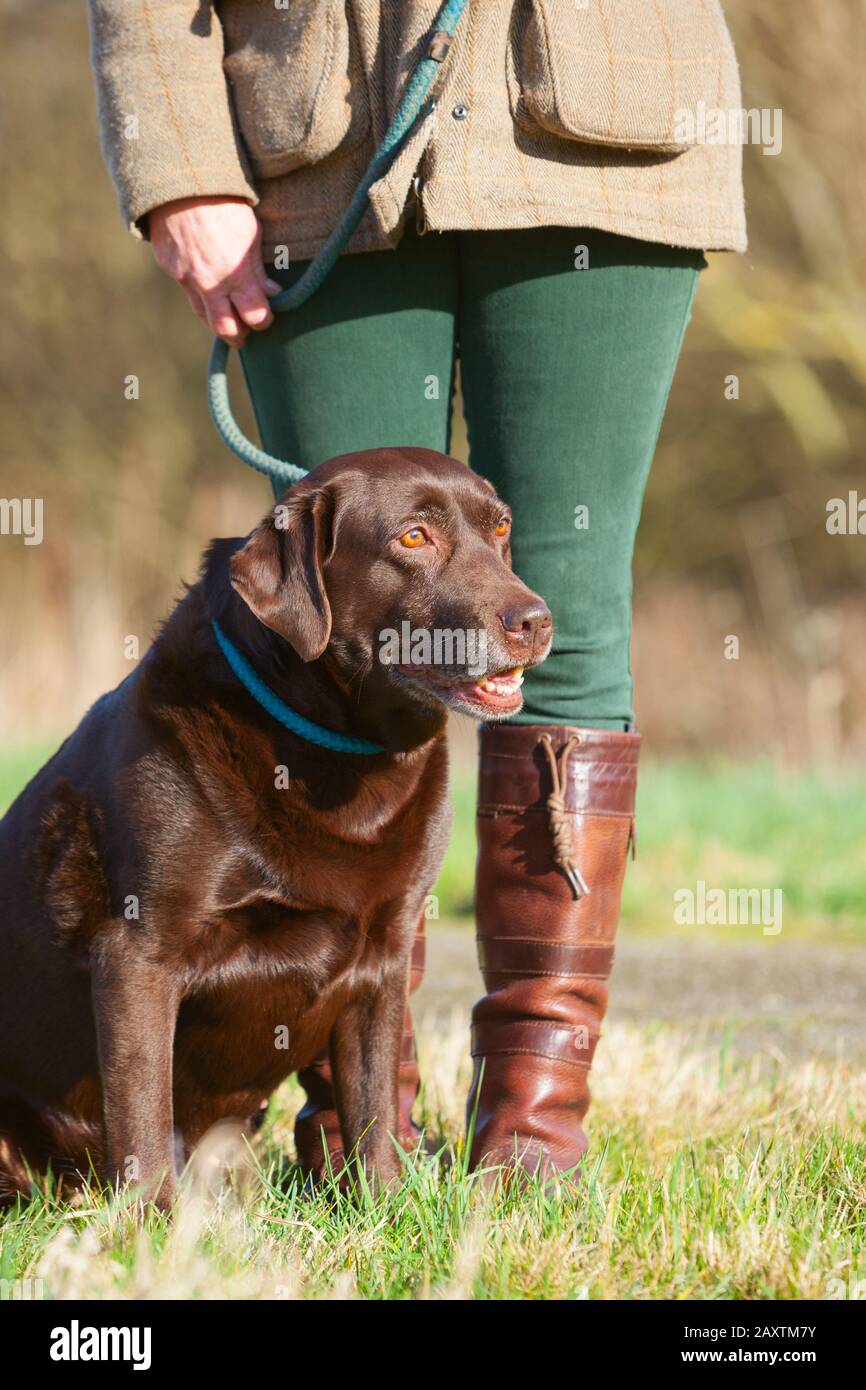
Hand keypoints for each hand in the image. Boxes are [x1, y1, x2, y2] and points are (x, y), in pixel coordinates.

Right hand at [148, 196, 281, 346]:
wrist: (181, 182)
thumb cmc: (224, 203)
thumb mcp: (251, 233)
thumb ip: (258, 269)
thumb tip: (271, 294)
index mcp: (236, 274)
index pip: (255, 316)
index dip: (264, 321)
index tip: (266, 318)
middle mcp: (210, 283)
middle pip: (226, 329)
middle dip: (239, 336)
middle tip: (246, 333)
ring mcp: (187, 278)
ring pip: (203, 315)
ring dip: (217, 320)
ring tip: (228, 315)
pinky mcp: (170, 269)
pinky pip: (188, 291)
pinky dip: (200, 295)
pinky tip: (208, 285)